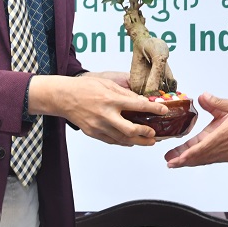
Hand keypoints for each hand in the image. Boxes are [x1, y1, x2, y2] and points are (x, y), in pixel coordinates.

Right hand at [28, 73, 167, 146]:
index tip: (164, 111)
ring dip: (137, 141)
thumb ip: (125, 93)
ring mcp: (98, 126)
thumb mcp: (108, 84)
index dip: (153, 109)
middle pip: (130, 130)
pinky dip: (123, 142)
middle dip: (145, 134)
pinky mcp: (93, 133)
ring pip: (122, 139)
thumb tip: (141, 101)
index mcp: (111, 99)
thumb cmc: (85, 88)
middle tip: (155, 134)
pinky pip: (111, 141)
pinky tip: (131, 141)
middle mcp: (105, 115)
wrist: (63, 97)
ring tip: (148, 141)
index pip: (137, 106)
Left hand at [163, 93, 227, 167]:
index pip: (199, 149)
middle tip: (169, 162)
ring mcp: (224, 155)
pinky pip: (210, 160)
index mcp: (220, 136)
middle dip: (181, 160)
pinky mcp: (227, 156)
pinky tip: (192, 158)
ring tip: (175, 161)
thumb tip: (202, 97)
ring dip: (189, 161)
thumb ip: (216, 102)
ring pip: (203, 160)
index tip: (174, 158)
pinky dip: (199, 160)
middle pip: (197, 158)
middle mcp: (221, 149)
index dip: (185, 155)